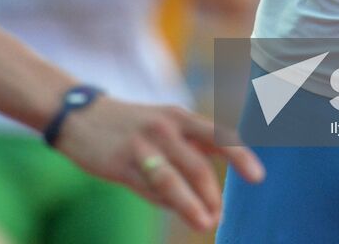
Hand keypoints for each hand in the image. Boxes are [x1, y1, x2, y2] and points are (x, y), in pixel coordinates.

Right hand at [53, 96, 264, 231]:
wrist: (80, 115)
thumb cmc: (132, 124)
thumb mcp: (164, 122)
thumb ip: (192, 145)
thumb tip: (222, 176)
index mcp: (179, 116)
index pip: (218, 135)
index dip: (239, 156)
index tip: (258, 177)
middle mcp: (163, 127)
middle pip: (197, 166)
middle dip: (212, 195)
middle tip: (219, 216)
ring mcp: (141, 146)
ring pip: (172, 181)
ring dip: (191, 205)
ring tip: (205, 223)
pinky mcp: (120, 163)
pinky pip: (147, 188)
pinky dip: (163, 202)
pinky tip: (172, 208)